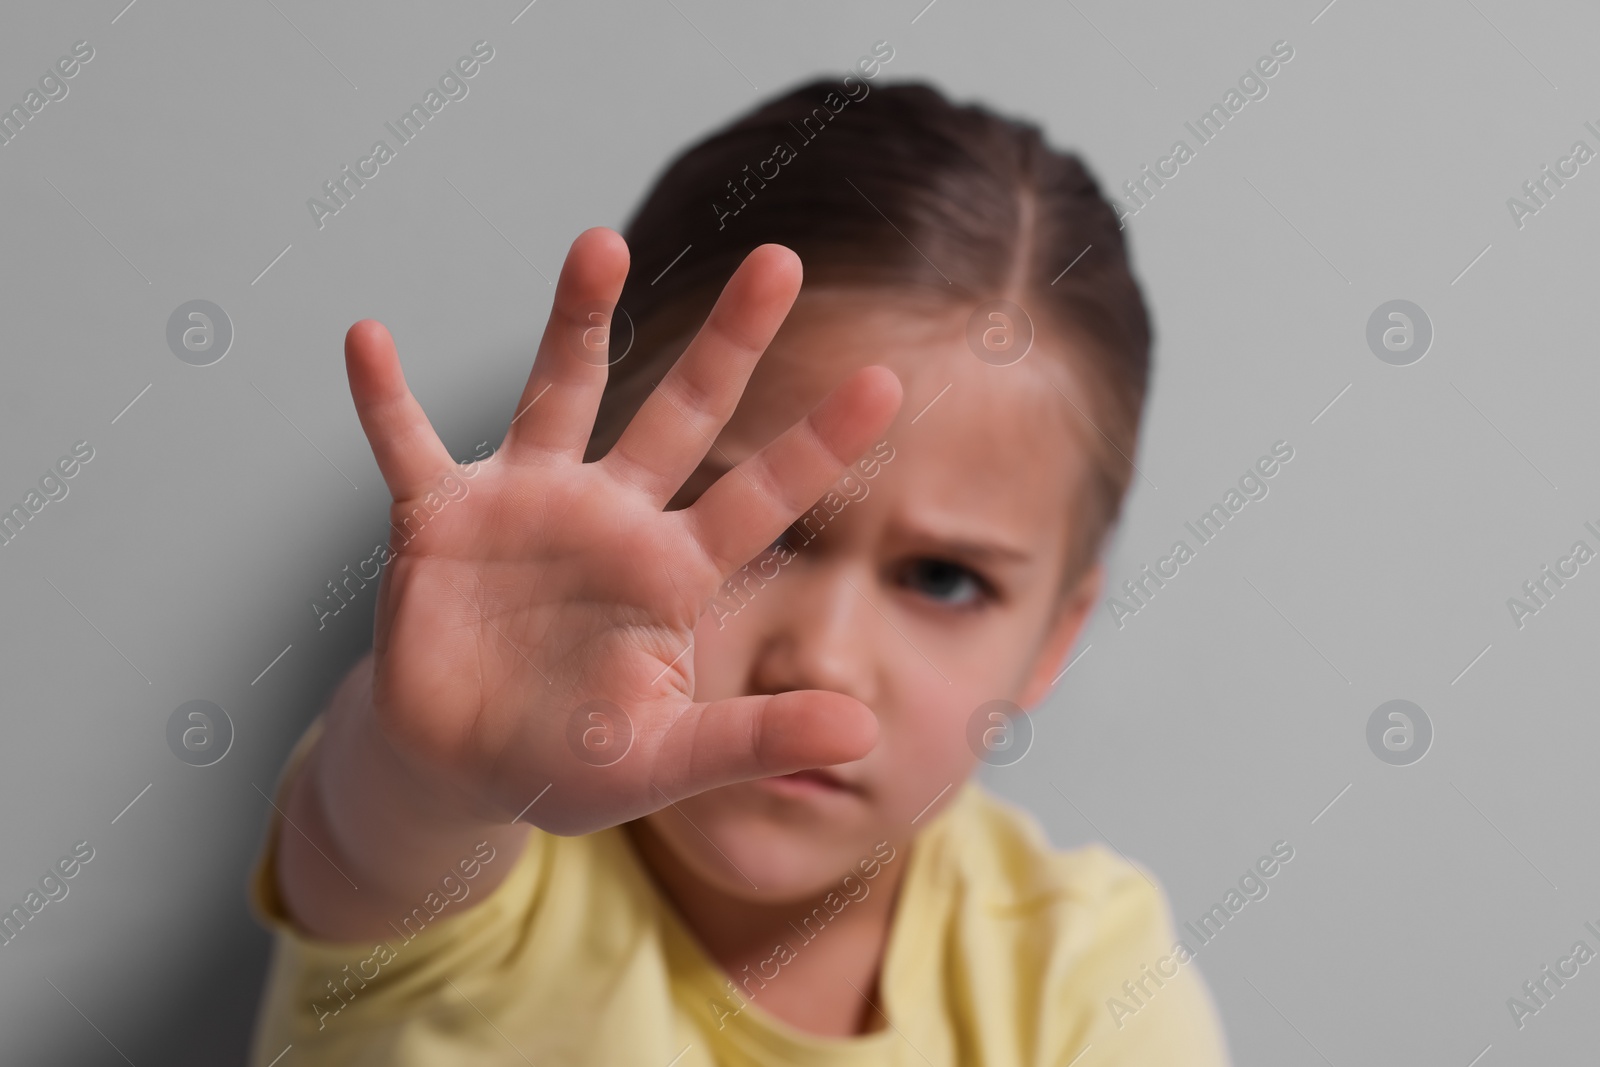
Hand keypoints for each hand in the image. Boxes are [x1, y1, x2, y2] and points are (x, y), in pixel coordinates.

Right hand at [343, 228, 902, 835]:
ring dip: (578, 322)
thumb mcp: (667, 759)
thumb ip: (754, 738)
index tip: (888, 382)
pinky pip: (408, 446)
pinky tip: (367, 341)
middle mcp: (612, 516)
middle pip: (683, 411)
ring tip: (602, 243)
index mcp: (674, 571)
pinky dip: (385, 400)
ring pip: (561, 394)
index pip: (762, 497)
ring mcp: (526, 505)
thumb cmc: (572, 759)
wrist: (461, 767)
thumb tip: (862, 732)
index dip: (820, 444)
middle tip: (781, 261)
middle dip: (731, 341)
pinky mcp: (439, 519)